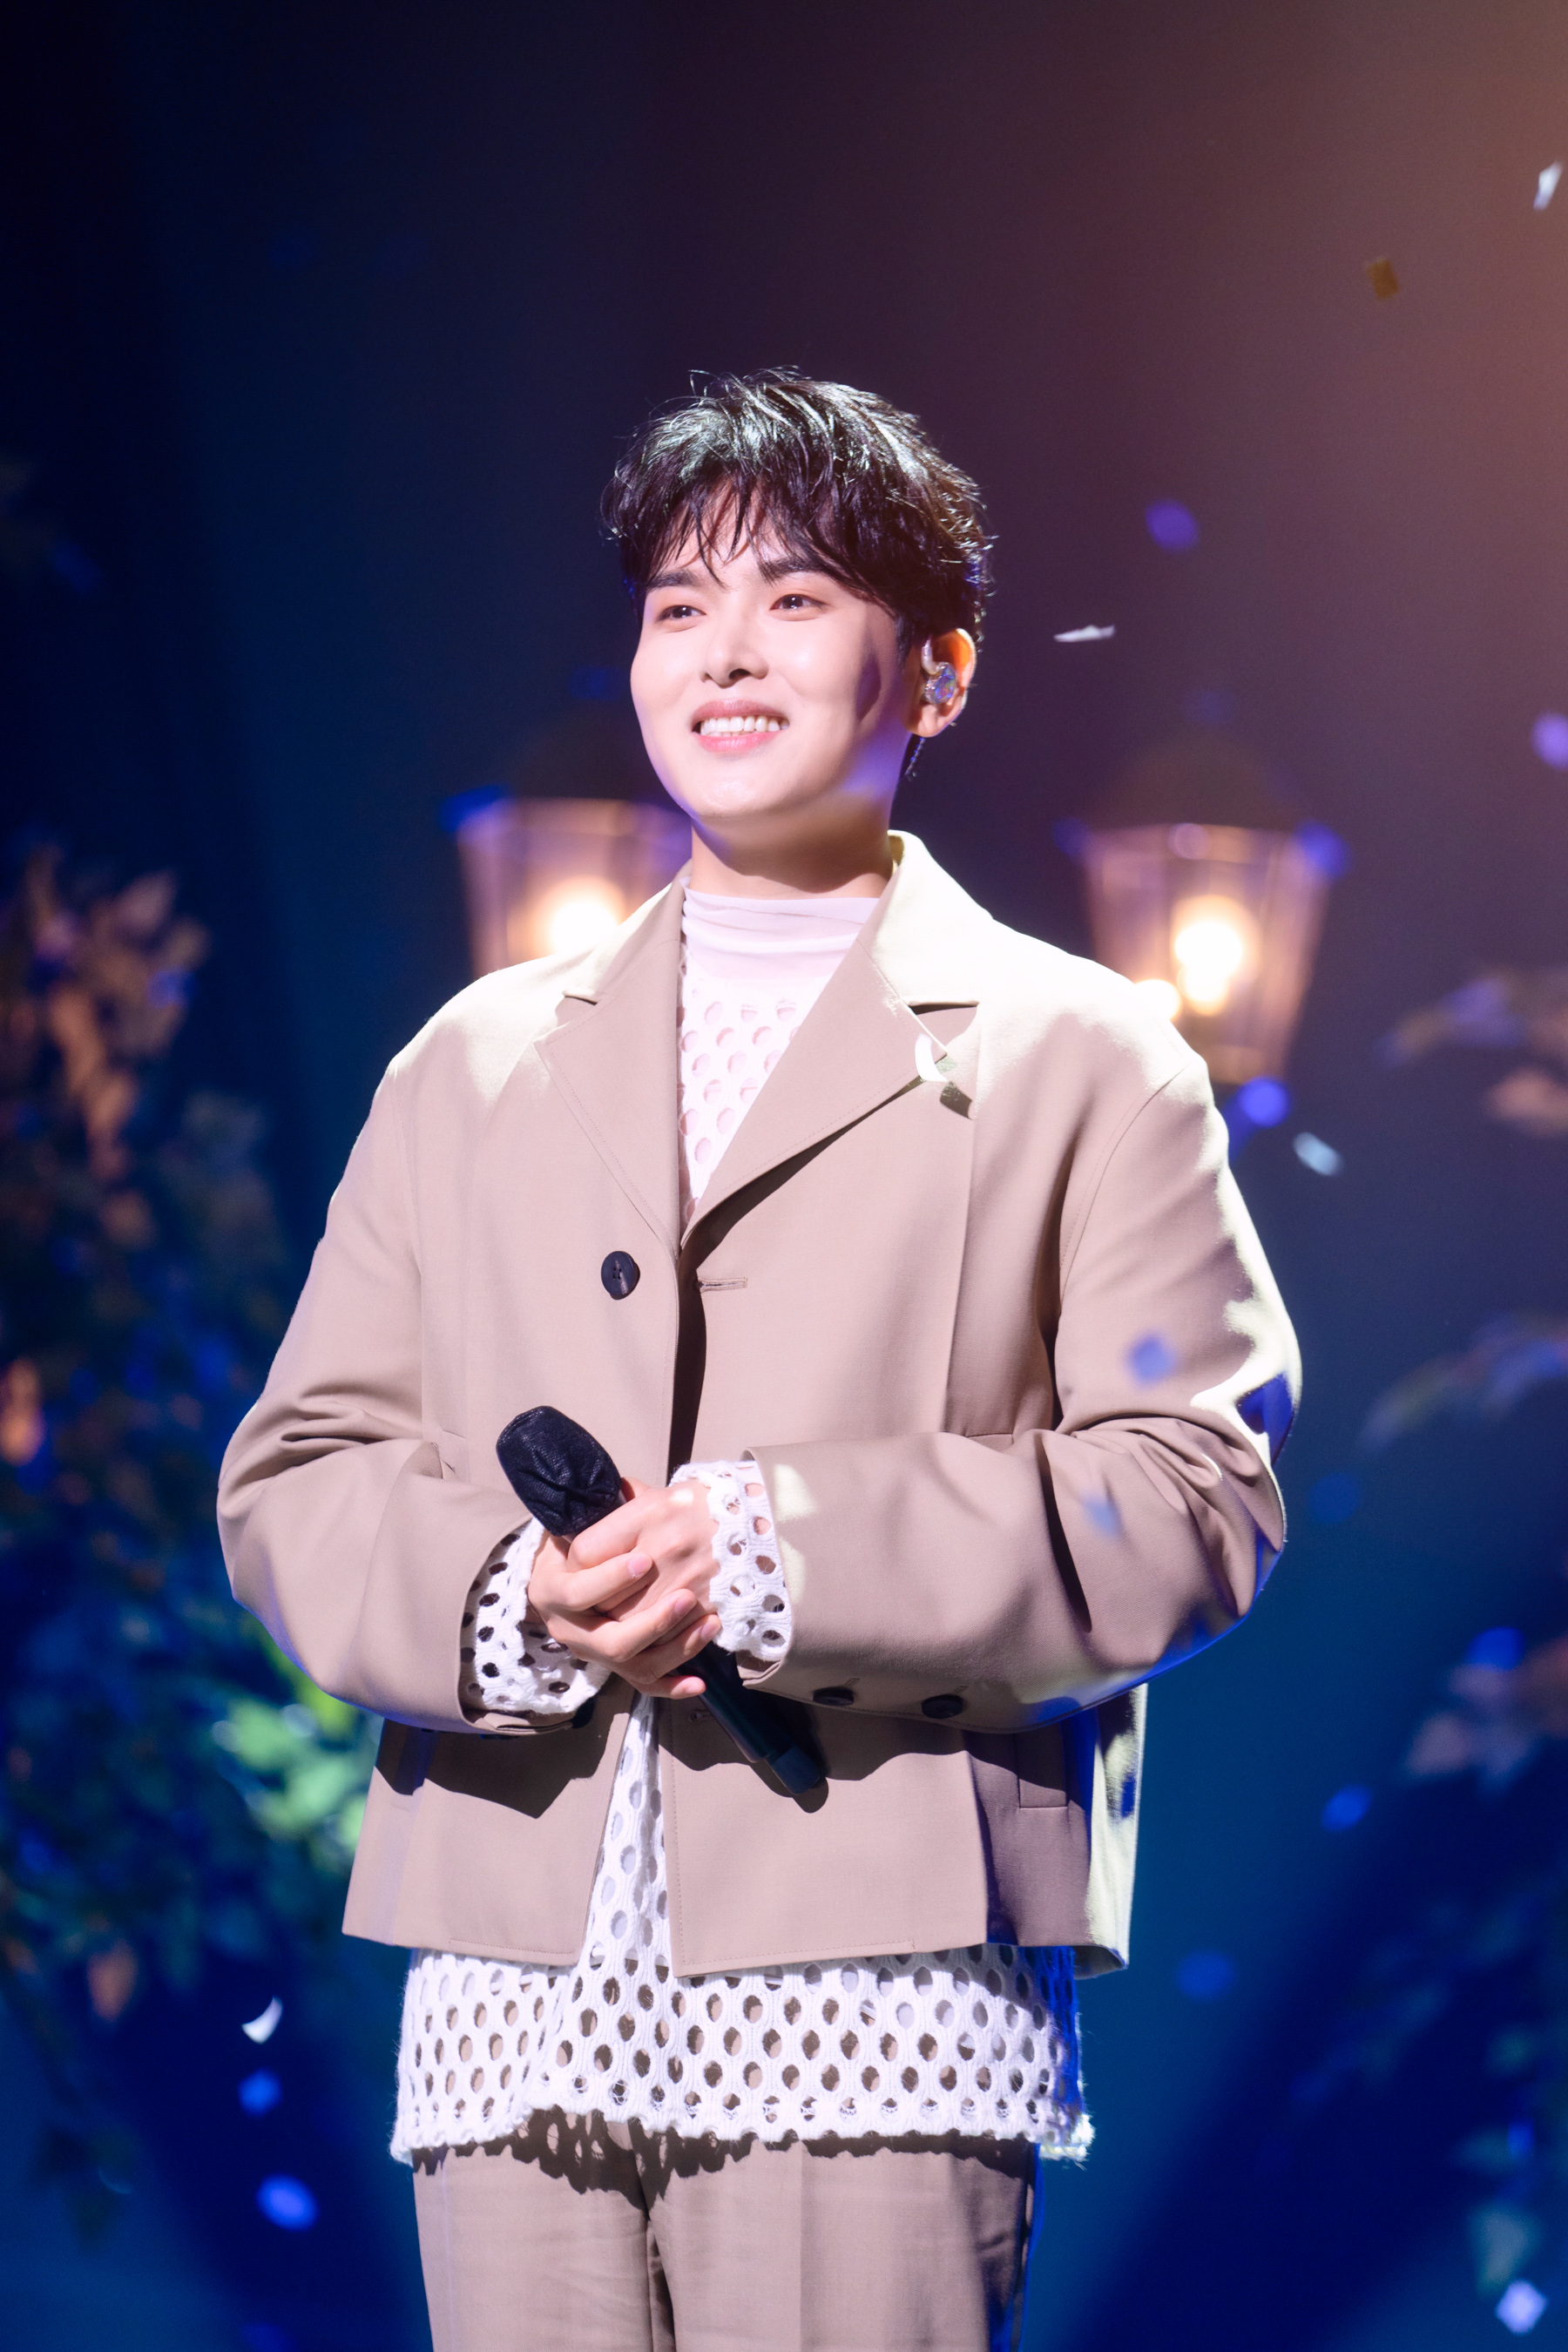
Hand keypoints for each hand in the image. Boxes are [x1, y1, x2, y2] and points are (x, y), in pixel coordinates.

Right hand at [526, 1476, 720, 1698]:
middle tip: (685, 1598)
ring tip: (709, 1622)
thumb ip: (609, 1509)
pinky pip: (645, 1684)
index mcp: (553, 1589)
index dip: (611, 1578)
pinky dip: (672, 1686)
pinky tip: (699, 1682)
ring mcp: (593, 1653)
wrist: (562, 1574)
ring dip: (674, 1648)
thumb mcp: (587, 1521)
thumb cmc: (583, 1540)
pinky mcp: (617, 1668)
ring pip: (633, 1665)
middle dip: (651, 1622)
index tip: (646, 1559)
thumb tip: (629, 1488)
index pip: (579, 1591)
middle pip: (609, 1641)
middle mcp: (569, 1628)